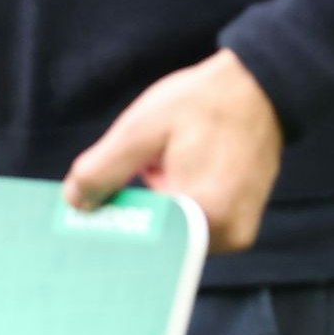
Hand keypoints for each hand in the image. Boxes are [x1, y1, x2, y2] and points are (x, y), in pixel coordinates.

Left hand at [63, 48, 284, 252]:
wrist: (258, 91)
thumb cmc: (200, 103)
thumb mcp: (141, 128)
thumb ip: (103, 168)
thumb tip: (75, 203)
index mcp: (202, 213)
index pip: (138, 240)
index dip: (110, 223)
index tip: (91, 208)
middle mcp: (225, 236)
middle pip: (156, 243)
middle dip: (135, 215)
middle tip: (130, 177)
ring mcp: (236, 236)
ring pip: (174, 237)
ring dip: (157, 211)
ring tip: (164, 167)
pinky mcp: (239, 229)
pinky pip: (192, 230)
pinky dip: (176, 210)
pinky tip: (177, 174)